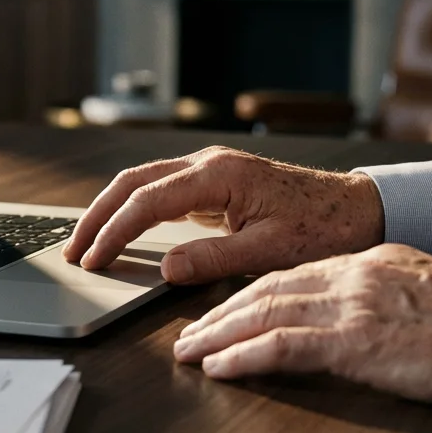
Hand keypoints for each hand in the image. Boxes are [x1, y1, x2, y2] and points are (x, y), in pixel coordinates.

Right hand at [63, 146, 384, 283]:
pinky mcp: (215, 183)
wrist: (360, 210)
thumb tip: (164, 268)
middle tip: (72, 250)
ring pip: (143, 182)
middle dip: (97, 215)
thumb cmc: (323, 229)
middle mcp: (209, 164)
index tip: (94, 260)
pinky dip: (134, 210)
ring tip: (86, 243)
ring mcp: (210, 170)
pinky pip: (161, 191)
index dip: (114, 232)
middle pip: (133, 182)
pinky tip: (121, 232)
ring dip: (111, 210)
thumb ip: (213, 259)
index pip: (147, 201)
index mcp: (219, 174)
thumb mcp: (269, 252)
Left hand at [172, 244, 431, 405]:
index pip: (292, 275)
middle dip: (220, 314)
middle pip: (266, 290)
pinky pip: (281, 347)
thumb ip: (384, 295)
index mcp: (368, 261)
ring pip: (263, 314)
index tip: (222, 310)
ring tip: (189, 352)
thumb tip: (361, 316)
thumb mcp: (424, 291)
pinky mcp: (355, 343)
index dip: (249, 295)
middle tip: (187, 333)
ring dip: (218, 336)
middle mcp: (351, 276)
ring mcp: (351, 307)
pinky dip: (243, 357)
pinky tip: (219, 368)